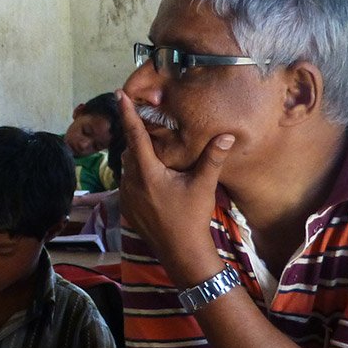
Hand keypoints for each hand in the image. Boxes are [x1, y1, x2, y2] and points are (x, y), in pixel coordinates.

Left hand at [115, 90, 235, 283]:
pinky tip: (153, 177)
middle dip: (138, 137)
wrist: (180, 251)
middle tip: (151, 127)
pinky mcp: (127, 206)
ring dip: (137, 157)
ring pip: (127, 166)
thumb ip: (213, 158)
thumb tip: (227, 134)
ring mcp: (126, 196)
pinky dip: (136, 174)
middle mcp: (131, 182)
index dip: (128, 114)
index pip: (135, 136)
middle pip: (130, 149)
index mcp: (148, 173)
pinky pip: (127, 182)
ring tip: (155, 152)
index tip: (119, 95)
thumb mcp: (203, 185)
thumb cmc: (192, 217)